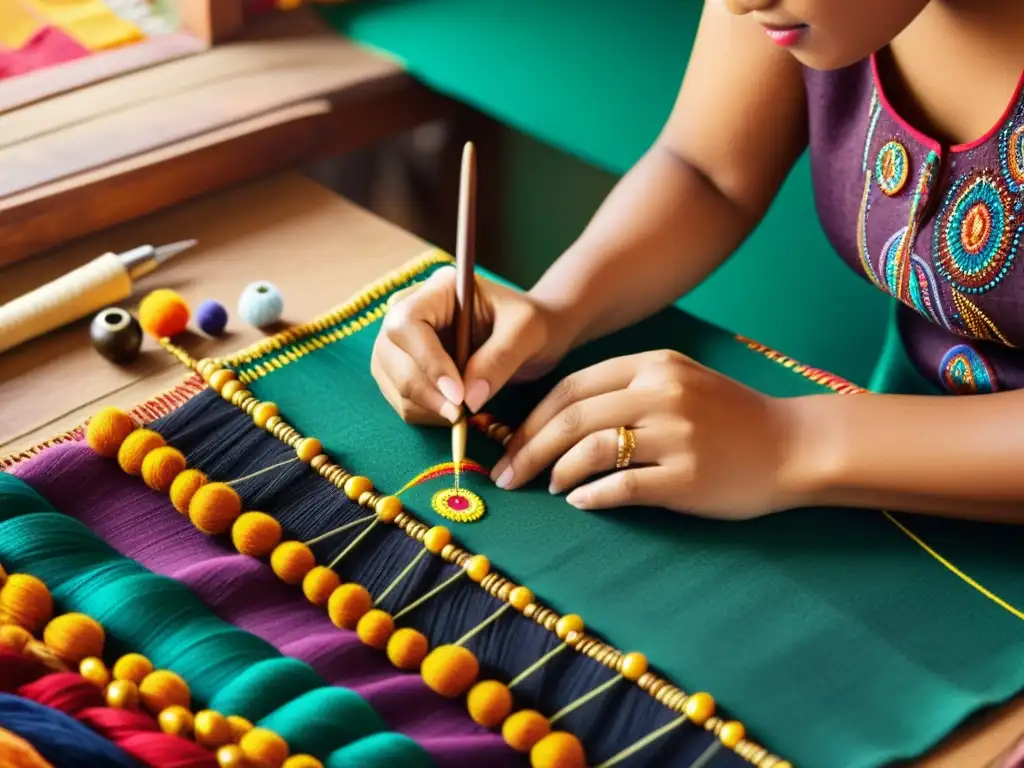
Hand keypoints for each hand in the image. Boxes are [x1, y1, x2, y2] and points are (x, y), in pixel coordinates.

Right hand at [371, 266, 570, 424]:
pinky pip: (399, 396)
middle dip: (423, 391)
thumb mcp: (528, 332)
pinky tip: (453, 414)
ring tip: (461, 415)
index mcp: (439, 288)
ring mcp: (403, 339)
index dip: (427, 361)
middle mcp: (411, 308)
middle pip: (389, 352)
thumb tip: (467, 399)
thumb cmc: (533, 323)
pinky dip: (423, 413)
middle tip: (459, 415)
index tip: (457, 394)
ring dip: (422, 406)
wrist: (533, 335)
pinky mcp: (405, 367)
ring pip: (390, 378)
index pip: (408, 323)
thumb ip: (500, 359)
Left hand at [490, 349, 806, 518]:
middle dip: (528, 448)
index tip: (510, 440)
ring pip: (591, 450)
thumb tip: (561, 420)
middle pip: (572, 418)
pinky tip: (580, 502)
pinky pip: (622, 487)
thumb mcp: (680, 381)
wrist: (794, 445)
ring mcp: (675, 436)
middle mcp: (661, 393)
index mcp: (654, 365)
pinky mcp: (686, 477)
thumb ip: (626, 390)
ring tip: (549, 487)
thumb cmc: (731, 417)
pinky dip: (593, 496)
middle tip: (507, 474)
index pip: (572, 387)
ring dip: (558, 471)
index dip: (533, 416)